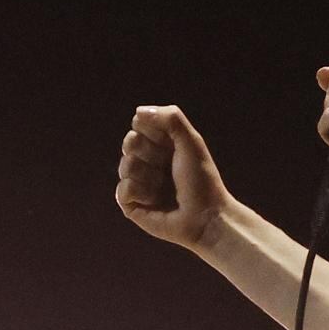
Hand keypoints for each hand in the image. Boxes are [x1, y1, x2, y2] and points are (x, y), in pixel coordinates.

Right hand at [117, 106, 230, 250]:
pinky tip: (155, 202)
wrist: (206, 217)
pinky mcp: (132, 203)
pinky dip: (140, 194)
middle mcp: (148, 160)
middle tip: (169, 168)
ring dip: (148, 176)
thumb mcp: (191, 142)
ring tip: (165, 189)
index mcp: (161, 144)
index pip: (140, 123)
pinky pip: (122, 190)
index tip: (173, 145)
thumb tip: (138, 112)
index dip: (154, 132)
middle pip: (129, 142)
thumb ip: (171, 119)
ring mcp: (139, 181)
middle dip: (150, 153)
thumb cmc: (201, 180)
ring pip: (125, 165)